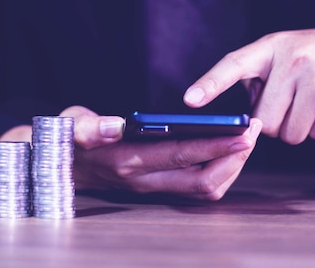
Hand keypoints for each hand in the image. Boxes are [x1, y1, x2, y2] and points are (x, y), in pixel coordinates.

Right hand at [60, 105, 261, 200]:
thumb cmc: (69, 141)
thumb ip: (90, 128)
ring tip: (245, 137)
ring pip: (205, 189)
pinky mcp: (158, 188)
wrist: (62, 167)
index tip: (242, 130)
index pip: (181, 156)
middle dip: (234, 156)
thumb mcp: (70, 127)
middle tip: (253, 129)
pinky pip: (198, 189)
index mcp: (127, 161)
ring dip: (231, 166)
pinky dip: (220, 171)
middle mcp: (144, 181)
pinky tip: (228, 151)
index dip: (215, 145)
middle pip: (203, 180)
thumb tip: (115, 125)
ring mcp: (153, 188)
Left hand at [184, 21, 314, 143]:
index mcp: (270, 46)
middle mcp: (291, 59)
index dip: (210, 85)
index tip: (190, 101)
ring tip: (314, 101)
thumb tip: (244, 123)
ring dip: (301, 127)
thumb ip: (260, 80)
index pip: (233, 65)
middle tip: (293, 103)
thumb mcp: (286, 53)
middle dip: (275, 123)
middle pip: (263, 122)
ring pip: (290, 134)